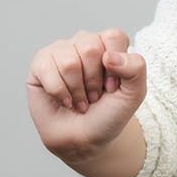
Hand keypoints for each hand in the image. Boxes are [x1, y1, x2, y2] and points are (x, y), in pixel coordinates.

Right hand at [25, 28, 146, 160]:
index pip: (113, 36)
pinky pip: (47, 69)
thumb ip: (136, 68)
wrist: (85, 139)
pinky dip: (59, 92)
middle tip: (94, 96)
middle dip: (94, 81)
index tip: (112, 87)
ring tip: (80, 99)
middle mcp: (85, 42)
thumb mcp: (134, 93)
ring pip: (69, 61)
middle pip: (90, 48)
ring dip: (76, 90)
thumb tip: (108, 55)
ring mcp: (61, 51)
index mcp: (110, 44)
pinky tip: (64, 100)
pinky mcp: (40, 64)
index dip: (115, 67)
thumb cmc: (110, 113)